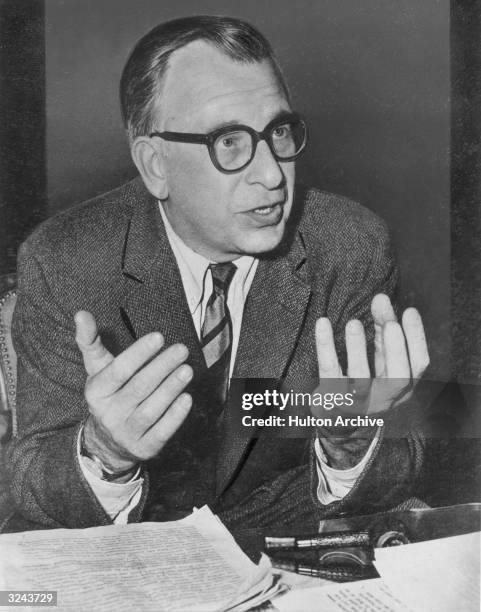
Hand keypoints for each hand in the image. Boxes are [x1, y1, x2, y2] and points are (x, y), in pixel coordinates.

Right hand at [75, 311, 192, 473]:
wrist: (108, 440)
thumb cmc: (110, 392)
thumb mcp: (98, 369)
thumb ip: (90, 341)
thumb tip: (81, 313)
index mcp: (96, 391)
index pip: (118, 371)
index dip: (139, 354)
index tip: (159, 336)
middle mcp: (108, 413)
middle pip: (138, 388)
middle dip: (162, 367)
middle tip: (182, 349)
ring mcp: (126, 433)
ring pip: (150, 410)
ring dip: (171, 389)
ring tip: (187, 370)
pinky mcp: (144, 448)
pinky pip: (160, 432)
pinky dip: (175, 416)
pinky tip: (187, 398)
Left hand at [315, 293, 428, 414]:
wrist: (339, 419)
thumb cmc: (365, 381)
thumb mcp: (380, 358)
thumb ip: (383, 329)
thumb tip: (381, 298)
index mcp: (403, 386)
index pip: (418, 364)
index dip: (416, 338)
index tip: (409, 311)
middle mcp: (385, 398)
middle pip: (397, 377)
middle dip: (396, 348)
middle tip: (390, 323)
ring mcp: (358, 402)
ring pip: (361, 380)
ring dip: (358, 350)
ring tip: (354, 323)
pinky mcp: (332, 399)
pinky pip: (329, 373)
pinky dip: (326, 348)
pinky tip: (323, 324)